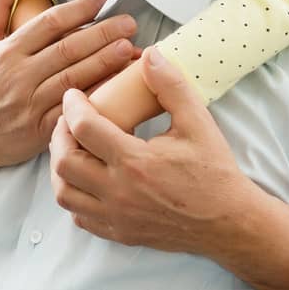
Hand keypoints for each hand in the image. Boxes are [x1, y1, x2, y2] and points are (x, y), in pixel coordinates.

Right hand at [0, 0, 140, 173]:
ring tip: (129, 49)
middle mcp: (20, 75)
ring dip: (104, 63)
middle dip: (102, 33)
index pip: (49, 24)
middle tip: (130, 23)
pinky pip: (72, 112)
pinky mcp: (39, 131)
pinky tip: (116, 90)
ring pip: (74, 78)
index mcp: (7, 52)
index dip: (78, 10)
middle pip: (68, 49)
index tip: (101, 2)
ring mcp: (31, 104)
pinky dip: (94, 100)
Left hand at [50, 47, 252, 254]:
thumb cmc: (214, 172)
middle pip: (64, 163)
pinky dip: (74, 195)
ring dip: (61, 167)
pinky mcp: (119, 234)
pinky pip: (79, 216)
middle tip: (69, 121)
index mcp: (136, 162)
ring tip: (73, 148)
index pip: (84, 129)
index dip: (72, 106)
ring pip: (65, 193)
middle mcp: (119, 193)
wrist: (228, 222)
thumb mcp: (197, 122)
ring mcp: (117, 218)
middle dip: (59, 136)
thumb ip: (171, 86)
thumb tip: (150, 55)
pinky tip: (86, 178)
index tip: (73, 96)